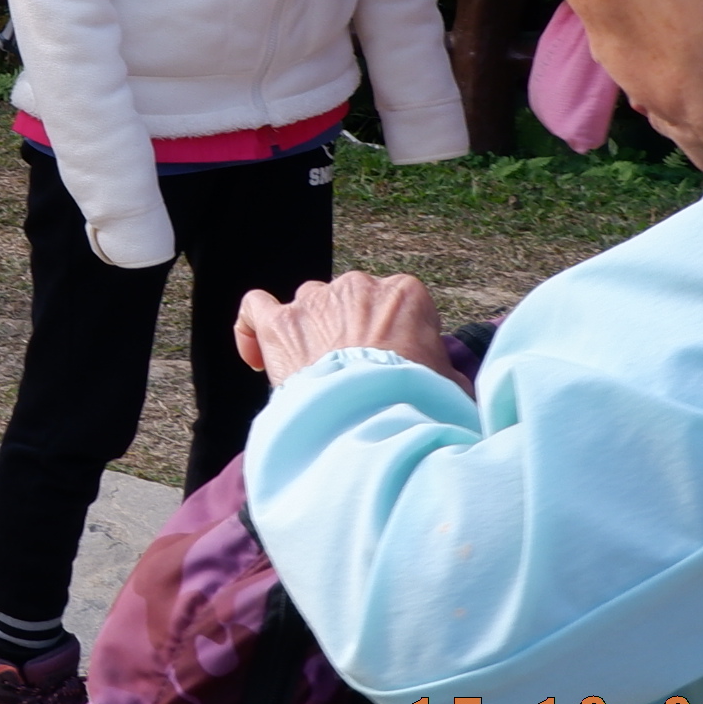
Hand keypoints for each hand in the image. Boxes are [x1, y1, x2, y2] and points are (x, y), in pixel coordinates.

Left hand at [233, 271, 452, 390]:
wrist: (374, 417)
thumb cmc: (417, 401)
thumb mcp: (450, 385)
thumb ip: (445, 372)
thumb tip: (449, 383)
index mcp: (405, 293)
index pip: (398, 306)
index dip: (395, 338)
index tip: (394, 368)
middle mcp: (357, 286)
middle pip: (351, 304)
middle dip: (351, 335)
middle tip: (356, 376)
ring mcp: (314, 301)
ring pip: (308, 306)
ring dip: (310, 333)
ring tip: (316, 375)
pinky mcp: (278, 323)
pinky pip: (255, 309)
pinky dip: (253, 330)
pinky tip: (259, 357)